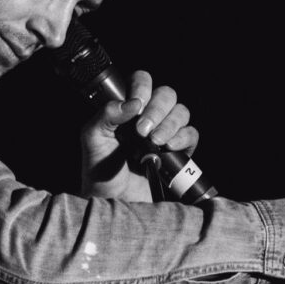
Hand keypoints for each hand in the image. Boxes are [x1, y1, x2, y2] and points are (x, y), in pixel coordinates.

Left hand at [80, 70, 198, 201]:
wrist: (112, 201)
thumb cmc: (99, 169)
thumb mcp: (92, 139)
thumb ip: (105, 115)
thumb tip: (132, 103)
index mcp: (127, 108)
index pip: (142, 81)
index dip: (142, 86)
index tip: (136, 103)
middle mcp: (148, 117)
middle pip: (166, 94)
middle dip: (157, 108)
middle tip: (142, 129)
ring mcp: (165, 134)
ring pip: (181, 112)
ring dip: (169, 123)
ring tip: (155, 141)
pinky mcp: (179, 152)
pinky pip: (192, 135)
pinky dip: (183, 137)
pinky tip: (169, 147)